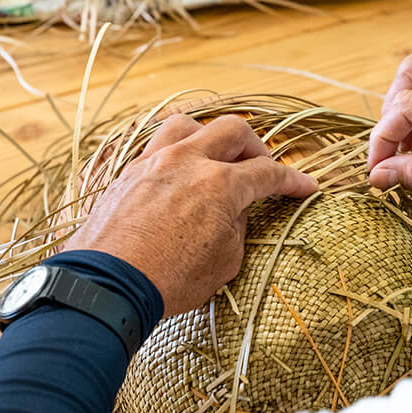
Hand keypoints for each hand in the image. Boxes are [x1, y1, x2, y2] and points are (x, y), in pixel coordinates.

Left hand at [65, 114, 317, 315]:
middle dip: (256, 147)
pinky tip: (179, 171)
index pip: (268, 173)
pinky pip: (157, 144)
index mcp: (220, 184)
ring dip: (210, 136)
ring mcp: (154, 161)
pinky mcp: (129, 172)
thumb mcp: (225, 261)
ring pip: (189, 124)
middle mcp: (188, 161)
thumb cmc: (169, 280)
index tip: (305, 187)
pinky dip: (177, 150)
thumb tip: (234, 210)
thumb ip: (237, 226)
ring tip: (216, 157)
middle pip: (232, 130)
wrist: (105, 288)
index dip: (292, 180)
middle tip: (261, 169)